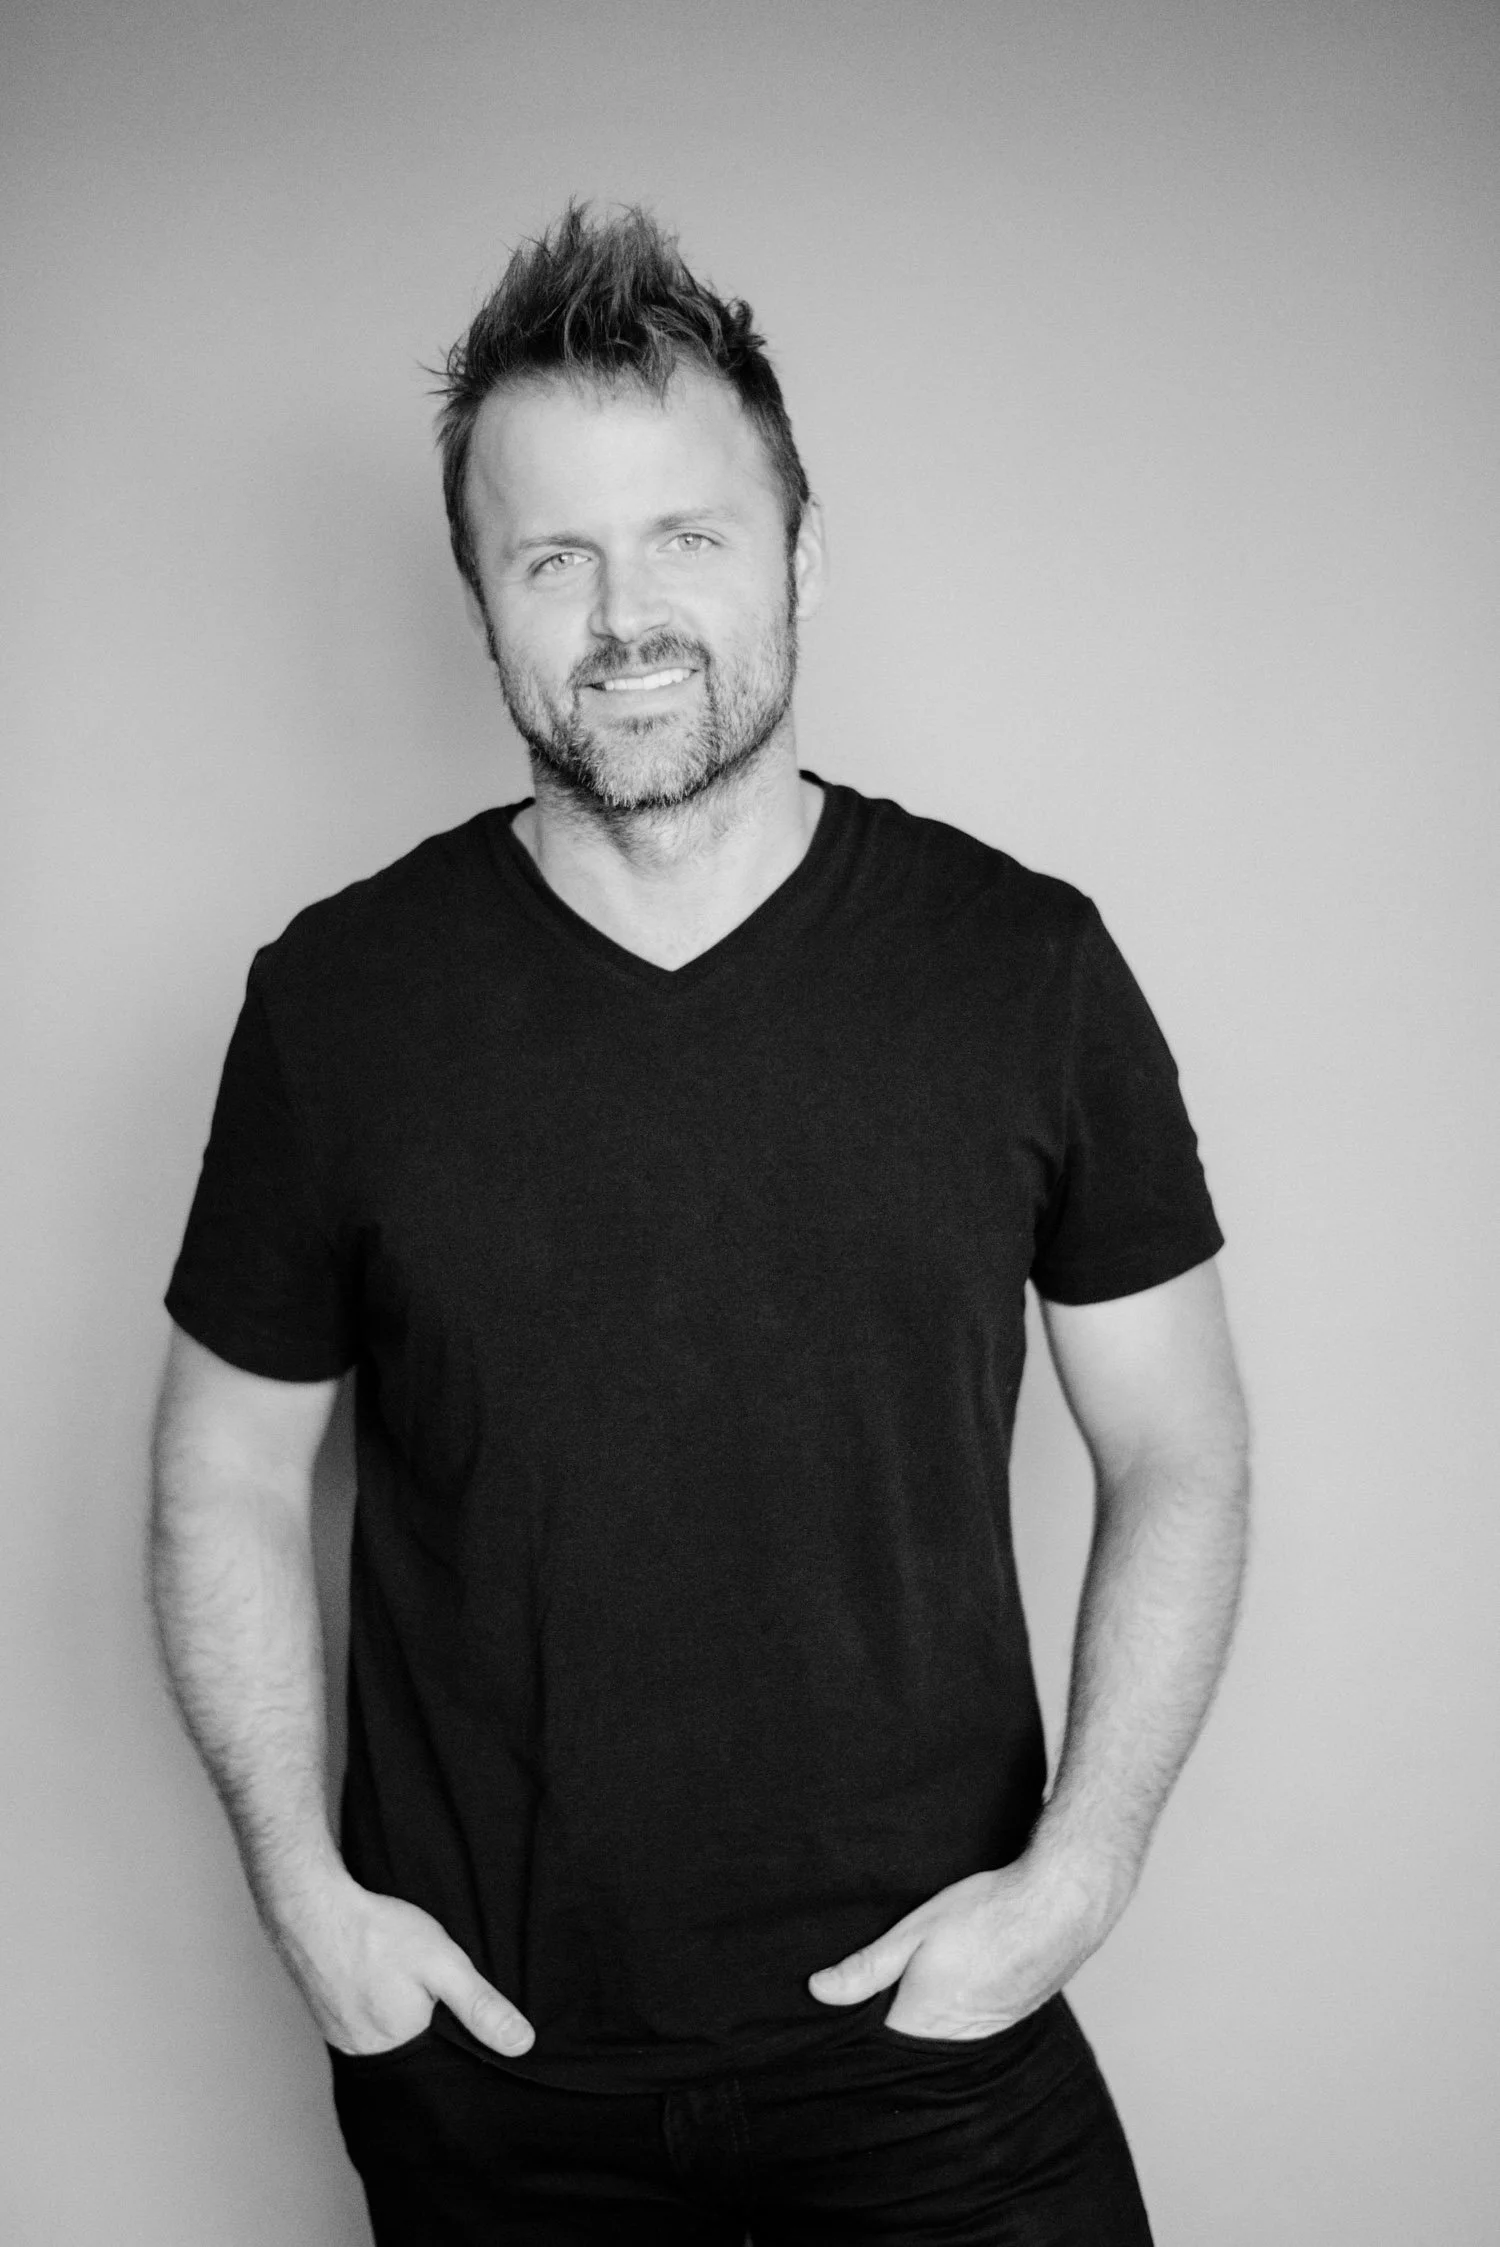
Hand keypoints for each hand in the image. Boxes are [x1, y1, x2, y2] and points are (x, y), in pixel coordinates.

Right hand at [271, 1868, 534, 2058]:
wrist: (311, 1907)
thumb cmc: (376, 1934)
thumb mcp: (443, 1964)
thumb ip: (481, 2006)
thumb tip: (522, 2045)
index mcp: (399, 2051)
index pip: (441, 2071)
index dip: (460, 2052)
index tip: (472, 2031)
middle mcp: (367, 2054)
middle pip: (414, 2056)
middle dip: (433, 2036)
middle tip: (439, 2002)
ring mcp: (342, 2036)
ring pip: (388, 2039)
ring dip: (404, 2022)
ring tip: (412, 1991)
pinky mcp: (328, 2016)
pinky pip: (364, 2024)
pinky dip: (378, 2009)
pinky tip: (385, 1983)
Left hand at [807, 1848, 1119, 2039]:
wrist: (1060, 1904)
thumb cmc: (986, 1912)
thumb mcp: (915, 1930)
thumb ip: (868, 1967)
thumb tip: (818, 1991)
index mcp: (925, 2022)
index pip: (881, 2047)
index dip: (860, 2028)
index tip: (845, 2007)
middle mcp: (958, 2040)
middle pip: (913, 2045)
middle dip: (895, 2019)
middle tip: (887, 1982)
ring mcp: (989, 2032)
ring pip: (943, 2036)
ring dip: (930, 2013)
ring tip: (928, 1975)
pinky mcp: (1011, 2017)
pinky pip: (972, 2026)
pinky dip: (960, 2008)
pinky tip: (961, 1975)